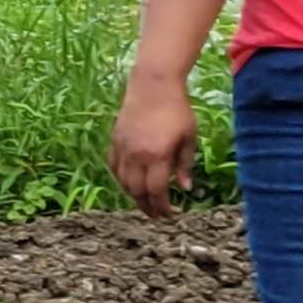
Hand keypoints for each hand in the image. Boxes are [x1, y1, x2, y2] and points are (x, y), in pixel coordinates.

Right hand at [109, 69, 199, 220]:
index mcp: (157, 155)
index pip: (156, 190)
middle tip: (157, 215)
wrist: (153, 87)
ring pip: (122, 182)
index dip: (162, 207)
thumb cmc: (178, 111)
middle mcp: (136, 155)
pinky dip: (121, 180)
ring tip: (145, 203)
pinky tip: (130, 184)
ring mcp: (122, 148)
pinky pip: (114, 167)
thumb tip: (184, 189)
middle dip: (147, 206)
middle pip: (137, 191)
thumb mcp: (189, 138)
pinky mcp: (114, 141)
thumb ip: (185, 165)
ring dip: (133, 196)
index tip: (170, 215)